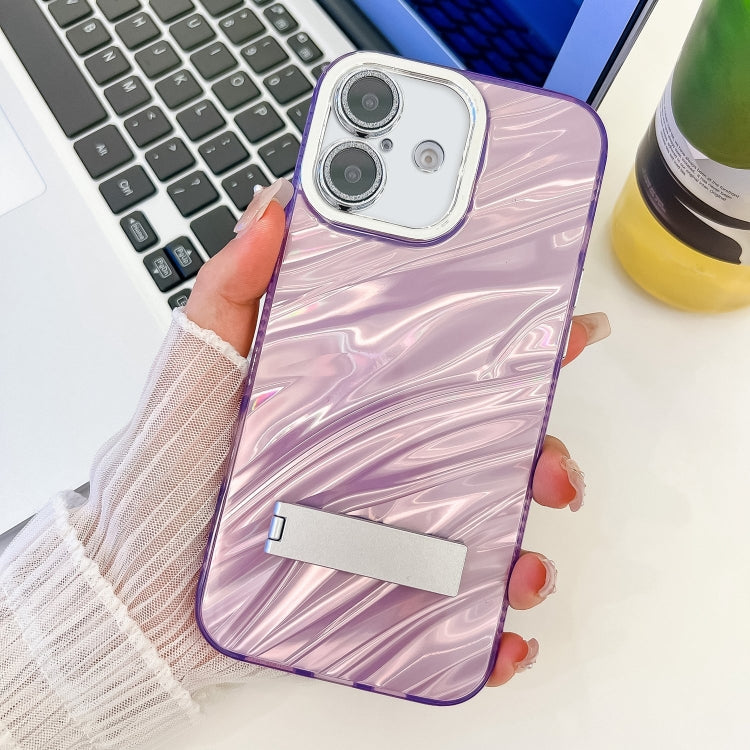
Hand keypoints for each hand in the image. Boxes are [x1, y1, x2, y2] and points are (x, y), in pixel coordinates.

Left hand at [186, 181, 610, 688]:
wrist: (137, 583)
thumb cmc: (168, 473)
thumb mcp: (198, 367)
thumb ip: (234, 288)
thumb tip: (277, 207)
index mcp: (359, 399)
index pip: (450, 361)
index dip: (514, 341)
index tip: (562, 330)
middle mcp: (384, 459)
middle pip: (489, 447)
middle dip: (541, 451)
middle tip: (552, 466)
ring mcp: (388, 531)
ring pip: (484, 530)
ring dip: (524, 547)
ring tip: (521, 568)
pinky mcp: (378, 597)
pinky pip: (451, 615)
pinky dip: (488, 632)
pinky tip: (499, 638)